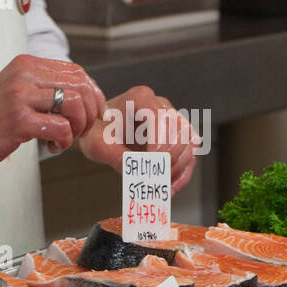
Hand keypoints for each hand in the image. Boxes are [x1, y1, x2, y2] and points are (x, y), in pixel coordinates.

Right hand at [0, 55, 105, 170]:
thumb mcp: (17, 90)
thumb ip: (44, 87)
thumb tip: (82, 95)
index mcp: (27, 65)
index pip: (77, 71)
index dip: (92, 94)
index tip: (91, 112)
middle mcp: (25, 75)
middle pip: (81, 86)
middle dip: (89, 112)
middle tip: (80, 129)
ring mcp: (21, 96)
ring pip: (74, 104)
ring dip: (78, 126)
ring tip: (66, 137)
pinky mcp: (18, 120)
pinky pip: (60, 127)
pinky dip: (64, 141)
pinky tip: (53, 146)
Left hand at [78, 85, 201, 194]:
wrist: (100, 130)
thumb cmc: (98, 131)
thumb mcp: (98, 144)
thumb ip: (116, 158)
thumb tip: (138, 176)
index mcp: (139, 99)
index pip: (160, 116)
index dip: (161, 139)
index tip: (152, 161)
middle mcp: (160, 106)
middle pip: (179, 129)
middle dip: (169, 157)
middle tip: (155, 178)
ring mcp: (171, 121)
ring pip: (188, 143)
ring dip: (177, 168)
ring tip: (161, 187)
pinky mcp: (176, 137)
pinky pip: (188, 154)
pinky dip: (182, 173)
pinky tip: (170, 187)